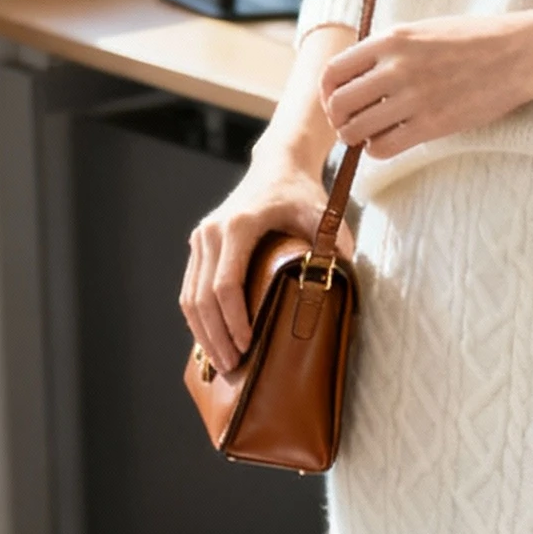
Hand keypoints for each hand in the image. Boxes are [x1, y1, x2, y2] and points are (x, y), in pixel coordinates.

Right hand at [180, 140, 328, 377]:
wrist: (277, 166)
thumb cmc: (302, 195)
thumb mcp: (322, 214)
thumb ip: (332, 243)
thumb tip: (342, 277)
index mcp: (237, 226)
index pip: (227, 284)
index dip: (234, 320)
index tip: (247, 346)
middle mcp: (212, 232)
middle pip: (203, 297)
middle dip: (216, 337)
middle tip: (233, 367)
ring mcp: (201, 238)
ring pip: (190, 296)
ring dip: (203, 333)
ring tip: (221, 362)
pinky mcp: (199, 245)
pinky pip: (191, 289)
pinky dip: (198, 319)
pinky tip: (212, 341)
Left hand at [319, 11, 532, 158]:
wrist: (517, 54)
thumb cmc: (473, 41)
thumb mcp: (422, 30)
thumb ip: (388, 50)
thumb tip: (358, 76)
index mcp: (390, 40)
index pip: (334, 72)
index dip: (328, 93)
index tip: (336, 101)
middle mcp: (396, 68)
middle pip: (339, 104)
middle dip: (338, 119)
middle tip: (349, 124)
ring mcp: (413, 98)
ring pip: (356, 130)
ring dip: (355, 137)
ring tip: (367, 136)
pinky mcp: (432, 125)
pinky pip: (383, 146)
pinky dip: (376, 150)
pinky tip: (386, 143)